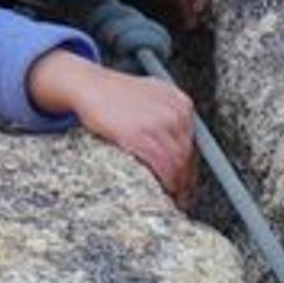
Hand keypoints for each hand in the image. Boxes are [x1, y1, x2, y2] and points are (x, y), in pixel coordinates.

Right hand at [27, 49, 197, 208]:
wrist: (89, 85)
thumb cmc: (114, 94)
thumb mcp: (152, 95)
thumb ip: (168, 114)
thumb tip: (178, 144)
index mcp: (180, 102)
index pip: (194, 141)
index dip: (192, 165)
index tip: (188, 180)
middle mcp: (174, 112)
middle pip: (188, 154)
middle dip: (187, 179)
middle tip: (183, 195)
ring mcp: (158, 123)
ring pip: (178, 162)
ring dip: (178, 184)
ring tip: (173, 196)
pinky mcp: (140, 135)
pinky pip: (162, 165)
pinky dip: (166, 181)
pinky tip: (163, 188)